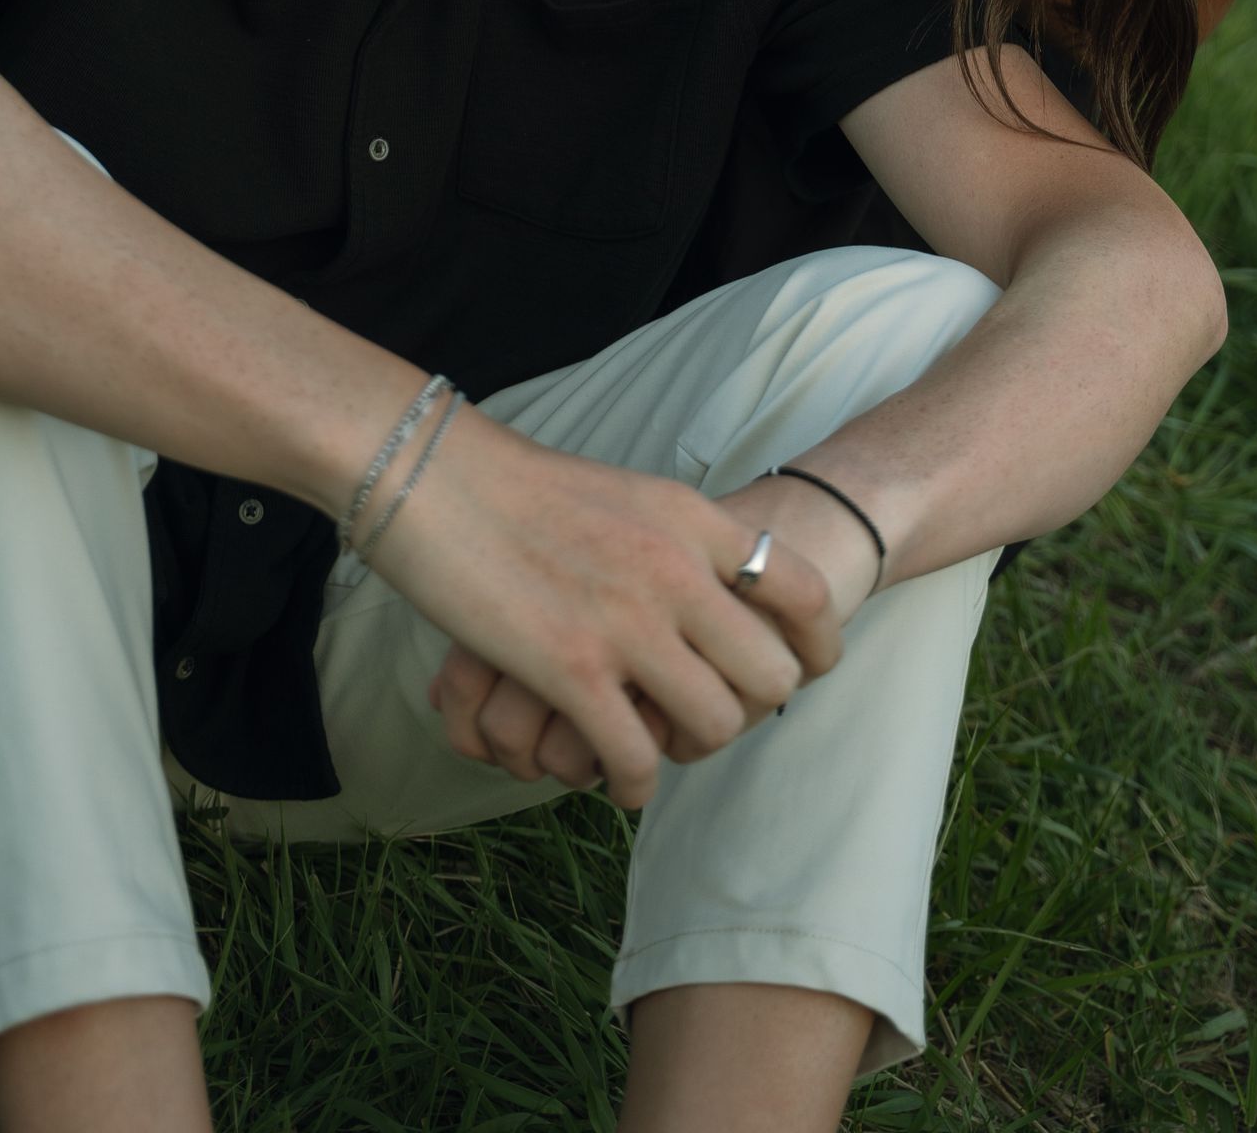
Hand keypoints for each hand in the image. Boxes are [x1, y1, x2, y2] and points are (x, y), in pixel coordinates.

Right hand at [378, 415, 844, 810]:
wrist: (437, 476)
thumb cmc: (519, 486)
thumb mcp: (626, 494)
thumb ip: (673, 540)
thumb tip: (706, 583)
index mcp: (693, 520)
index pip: (803, 587)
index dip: (819, 641)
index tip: (810, 669)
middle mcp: (677, 570)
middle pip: (771, 673)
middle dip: (751, 709)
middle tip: (711, 714)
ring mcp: (628, 621)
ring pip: (714, 724)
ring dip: (688, 749)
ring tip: (658, 746)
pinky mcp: (572, 668)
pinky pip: (637, 757)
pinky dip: (633, 781)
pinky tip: (616, 777)